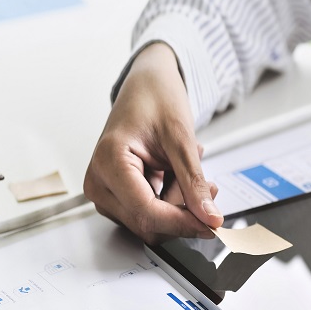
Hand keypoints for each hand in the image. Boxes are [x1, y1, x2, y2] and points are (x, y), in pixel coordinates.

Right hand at [83, 43, 222, 242]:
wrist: (146, 85)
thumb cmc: (155, 99)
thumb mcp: (181, 138)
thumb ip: (194, 181)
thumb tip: (209, 216)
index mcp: (108, 161)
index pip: (145, 211)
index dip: (182, 222)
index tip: (211, 224)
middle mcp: (99, 182)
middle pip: (147, 223)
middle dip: (182, 212)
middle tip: (207, 185)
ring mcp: (105, 191)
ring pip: (150, 222)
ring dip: (178, 205)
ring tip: (187, 169)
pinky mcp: (116, 196)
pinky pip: (149, 213)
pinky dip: (171, 201)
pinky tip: (176, 174)